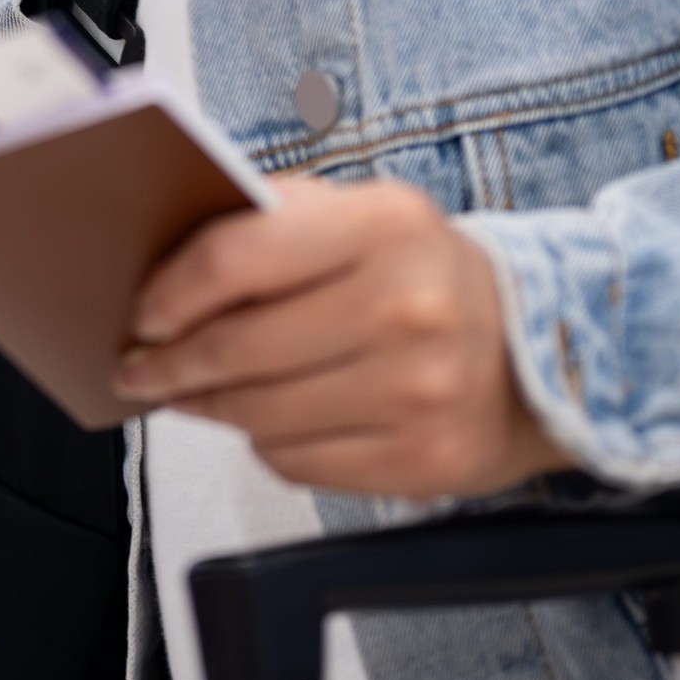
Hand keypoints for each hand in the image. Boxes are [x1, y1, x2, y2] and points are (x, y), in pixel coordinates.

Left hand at [114, 179, 571, 498]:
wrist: (539, 347)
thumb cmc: (424, 275)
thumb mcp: (364, 216)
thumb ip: (272, 223)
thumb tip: (168, 267)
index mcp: (386, 225)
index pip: (238, 257)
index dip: (171, 293)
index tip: (141, 314)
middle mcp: (408, 306)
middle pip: (239, 348)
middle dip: (170, 363)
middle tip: (139, 367)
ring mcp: (420, 392)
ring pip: (259, 415)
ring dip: (210, 407)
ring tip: (192, 393)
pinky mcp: (423, 461)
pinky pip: (297, 463)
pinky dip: (268, 444)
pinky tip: (271, 422)